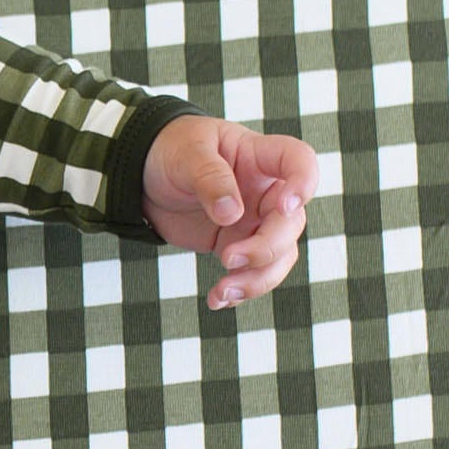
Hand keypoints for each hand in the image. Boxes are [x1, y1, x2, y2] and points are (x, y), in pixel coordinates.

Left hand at [141, 114, 320, 309]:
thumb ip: (211, 179)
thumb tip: (232, 214)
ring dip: (257, 279)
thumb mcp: (187, 154)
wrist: (144, 177)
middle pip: (291, 223)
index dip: (304, 184)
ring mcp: (255, 220)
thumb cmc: (172, 150)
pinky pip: (254, 272)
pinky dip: (240, 289)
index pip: (299, 161)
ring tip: (222, 292)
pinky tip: (218, 298)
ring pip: (280, 255)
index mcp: (259, 156)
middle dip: (267, 248)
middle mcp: (266, 191)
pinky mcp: (238, 244)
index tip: (286, 206)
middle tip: (228, 258)